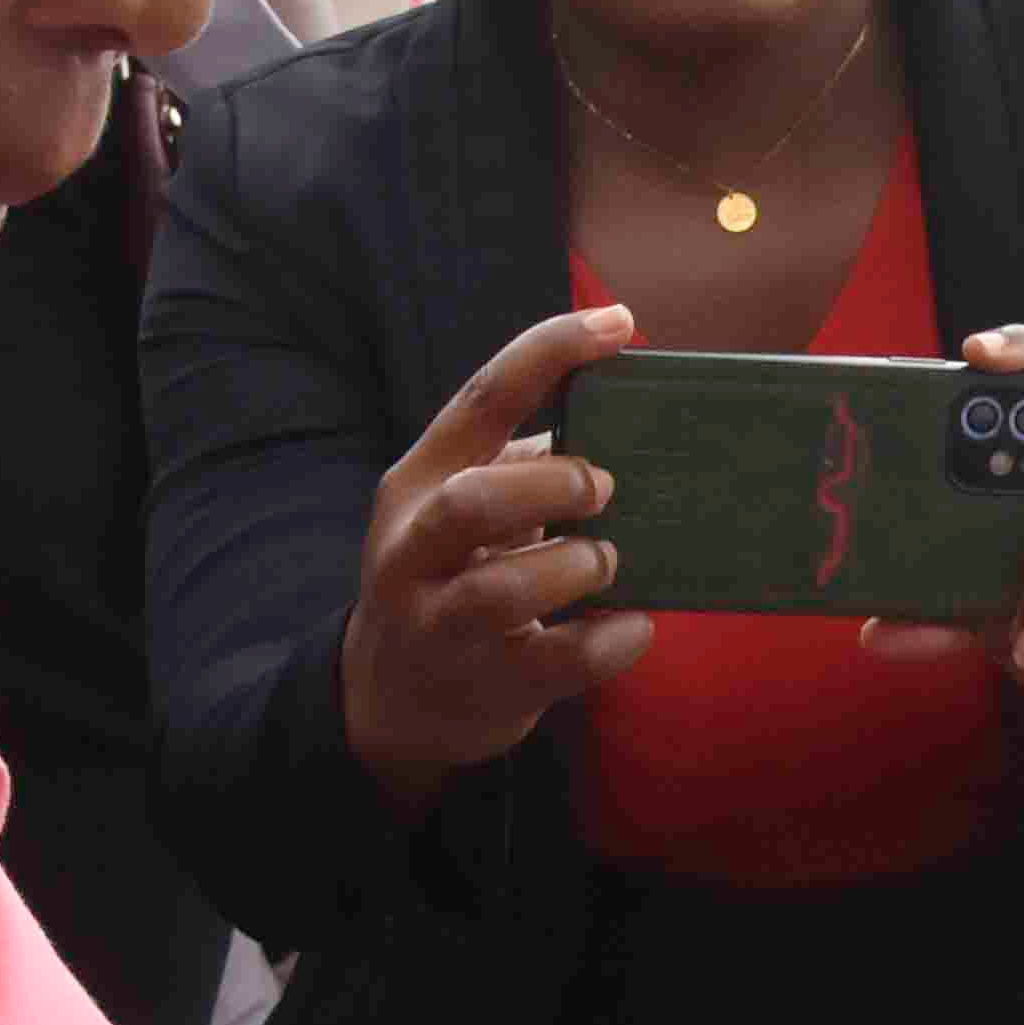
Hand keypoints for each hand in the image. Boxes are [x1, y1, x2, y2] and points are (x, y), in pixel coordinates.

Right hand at [338, 304, 648, 808]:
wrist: (390, 699)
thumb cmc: (448, 578)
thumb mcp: (455, 511)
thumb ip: (518, 464)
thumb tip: (617, 423)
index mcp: (418, 482)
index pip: (479, 399)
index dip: (550, 352)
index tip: (618, 325)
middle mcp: (414, 550)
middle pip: (472, 502)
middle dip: (553, 486)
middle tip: (603, 489)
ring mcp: (441, 624)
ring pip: (505, 590)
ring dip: (578, 566)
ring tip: (606, 562)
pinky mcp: (485, 684)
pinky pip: (558, 661)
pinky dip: (612, 641)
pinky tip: (634, 625)